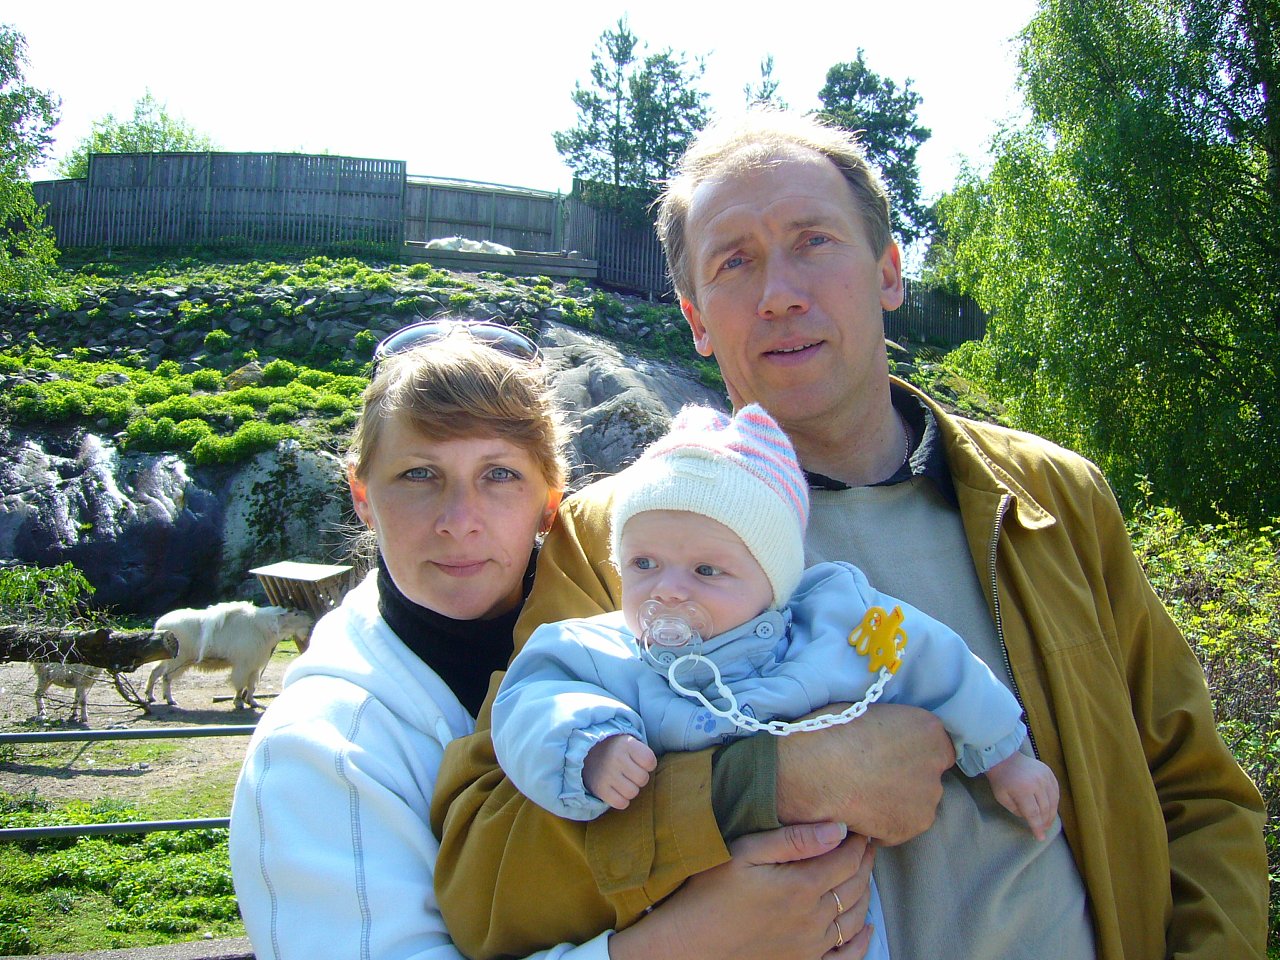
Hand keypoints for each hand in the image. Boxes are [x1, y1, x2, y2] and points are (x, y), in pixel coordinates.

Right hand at [584, 734, 656, 809]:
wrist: (586, 753)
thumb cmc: (615, 750)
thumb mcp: (628, 742)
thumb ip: (643, 753)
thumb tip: (654, 770)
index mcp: (626, 744)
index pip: (650, 761)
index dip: (648, 764)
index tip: (639, 761)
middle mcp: (616, 758)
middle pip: (643, 779)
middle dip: (639, 778)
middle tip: (630, 772)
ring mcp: (606, 774)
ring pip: (633, 793)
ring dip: (631, 789)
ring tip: (623, 781)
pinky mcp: (599, 789)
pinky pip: (621, 803)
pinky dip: (622, 800)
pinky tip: (617, 790)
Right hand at [609, 822, 874, 959]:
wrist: (688, 945)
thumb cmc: (709, 893)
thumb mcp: (745, 853)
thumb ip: (794, 840)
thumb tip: (838, 828)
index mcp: (802, 887)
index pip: (847, 860)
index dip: (859, 843)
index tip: (862, 829)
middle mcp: (814, 919)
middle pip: (856, 887)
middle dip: (865, 863)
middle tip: (867, 846)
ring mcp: (811, 947)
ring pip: (855, 918)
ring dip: (866, 893)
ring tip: (864, 874)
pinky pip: (846, 957)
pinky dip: (862, 941)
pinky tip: (866, 928)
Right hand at [776, 704, 953, 843]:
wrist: (810, 769)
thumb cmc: (830, 732)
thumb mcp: (868, 712)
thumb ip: (891, 727)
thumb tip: (886, 739)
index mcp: (928, 729)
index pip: (935, 745)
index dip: (912, 751)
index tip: (891, 755)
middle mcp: (935, 765)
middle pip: (928, 774)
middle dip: (907, 776)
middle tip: (872, 775)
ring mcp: (926, 800)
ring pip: (917, 802)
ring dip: (897, 801)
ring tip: (862, 795)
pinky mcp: (909, 828)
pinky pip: (899, 826)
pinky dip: (883, 823)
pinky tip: (859, 812)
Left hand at [986, 751, 1059, 840]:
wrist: (1004, 757)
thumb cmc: (1000, 779)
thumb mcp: (1002, 798)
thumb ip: (1016, 810)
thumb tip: (1030, 818)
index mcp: (1023, 790)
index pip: (1034, 814)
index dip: (1037, 827)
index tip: (1040, 838)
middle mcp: (1037, 783)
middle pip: (1045, 808)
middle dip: (1045, 822)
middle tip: (1043, 829)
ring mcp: (1045, 776)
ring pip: (1053, 800)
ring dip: (1052, 813)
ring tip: (1048, 822)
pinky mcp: (1049, 772)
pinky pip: (1055, 790)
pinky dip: (1055, 801)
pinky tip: (1051, 808)